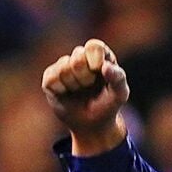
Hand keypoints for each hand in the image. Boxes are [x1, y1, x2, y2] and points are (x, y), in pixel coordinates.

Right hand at [42, 39, 129, 155]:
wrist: (92, 125)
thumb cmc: (108, 105)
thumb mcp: (120, 94)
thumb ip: (118, 78)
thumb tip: (105, 67)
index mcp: (100, 55)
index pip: (94, 46)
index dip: (96, 59)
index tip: (101, 72)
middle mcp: (81, 57)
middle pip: (77, 56)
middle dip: (86, 77)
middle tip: (89, 86)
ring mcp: (64, 66)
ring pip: (64, 68)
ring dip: (74, 85)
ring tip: (79, 91)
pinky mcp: (50, 77)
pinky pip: (51, 78)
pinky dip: (61, 89)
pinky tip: (66, 93)